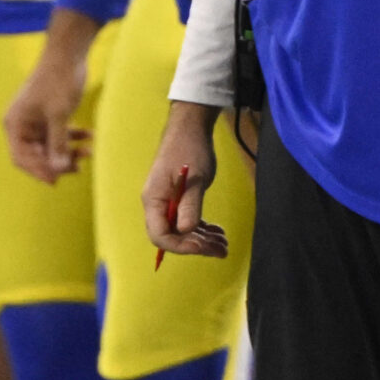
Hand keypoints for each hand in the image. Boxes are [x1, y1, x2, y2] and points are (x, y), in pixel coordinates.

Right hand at [4, 48, 88, 183]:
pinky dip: (73, 138)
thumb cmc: (58, 81)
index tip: (56, 181)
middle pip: (36, 155)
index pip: (21, 157)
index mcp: (16, 124)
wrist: (68, 54)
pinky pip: (59, 135)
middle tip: (77, 168)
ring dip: (67, 152)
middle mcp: (22, 125)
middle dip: (56, 163)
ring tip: (88, 154)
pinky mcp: (49, 116)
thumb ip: (57, 143)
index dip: (38, 171)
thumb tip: (58, 170)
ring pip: (50, 147)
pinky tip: (89, 137)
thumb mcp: (58, 115)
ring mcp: (36, 121)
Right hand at [145, 102, 225, 256]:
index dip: (181, 245)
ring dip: (203, 240)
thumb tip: (185, 230)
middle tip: (222, 249)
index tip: (202, 246)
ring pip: (182, 231)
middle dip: (197, 245)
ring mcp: (167, 203)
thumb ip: (190, 205)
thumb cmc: (190, 150)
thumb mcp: (194, 179)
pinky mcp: (177, 200)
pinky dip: (202, 229)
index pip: (160, 235)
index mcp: (154, 200)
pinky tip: (217, 231)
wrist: (190, 129)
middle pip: (172, 236)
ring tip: (225, 243)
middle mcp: (157, 205)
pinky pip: (187, 221)